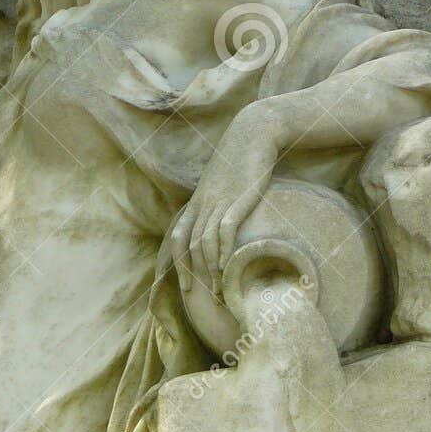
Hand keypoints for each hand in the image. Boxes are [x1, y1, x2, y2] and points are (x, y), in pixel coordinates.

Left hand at [167, 107, 280, 300]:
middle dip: (194, 275)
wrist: (252, 134)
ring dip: (210, 270)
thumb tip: (225, 226)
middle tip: (207, 297)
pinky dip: (223, 251)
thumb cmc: (242, 161)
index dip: (178, 264)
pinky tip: (228, 267)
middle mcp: (202, 205)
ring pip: (204, 244)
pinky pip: (223, 231)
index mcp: (197, 203)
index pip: (178, 238)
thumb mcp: (225, 185)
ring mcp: (218, 203)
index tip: (187, 286)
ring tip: (221, 290)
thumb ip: (221, 205)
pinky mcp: (236, 200)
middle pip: (188, 247)